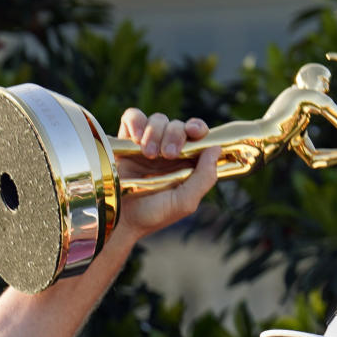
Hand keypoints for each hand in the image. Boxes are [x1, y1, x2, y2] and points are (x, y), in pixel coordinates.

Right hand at [115, 109, 219, 240]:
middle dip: (175, 136)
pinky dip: (135, 122)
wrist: (120, 220)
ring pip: (158, 120)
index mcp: (186, 163)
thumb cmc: (153, 215)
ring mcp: (148, 144)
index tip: (194, 132)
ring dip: (155, 133)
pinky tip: (135, 139)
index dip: (198, 128)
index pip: (197, 136)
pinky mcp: (126, 141)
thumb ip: (204, 178)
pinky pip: (133, 117)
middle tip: (166, 154)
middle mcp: (169, 151)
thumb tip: (215, 149)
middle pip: (178, 125)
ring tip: (148, 154)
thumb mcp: (184, 202)